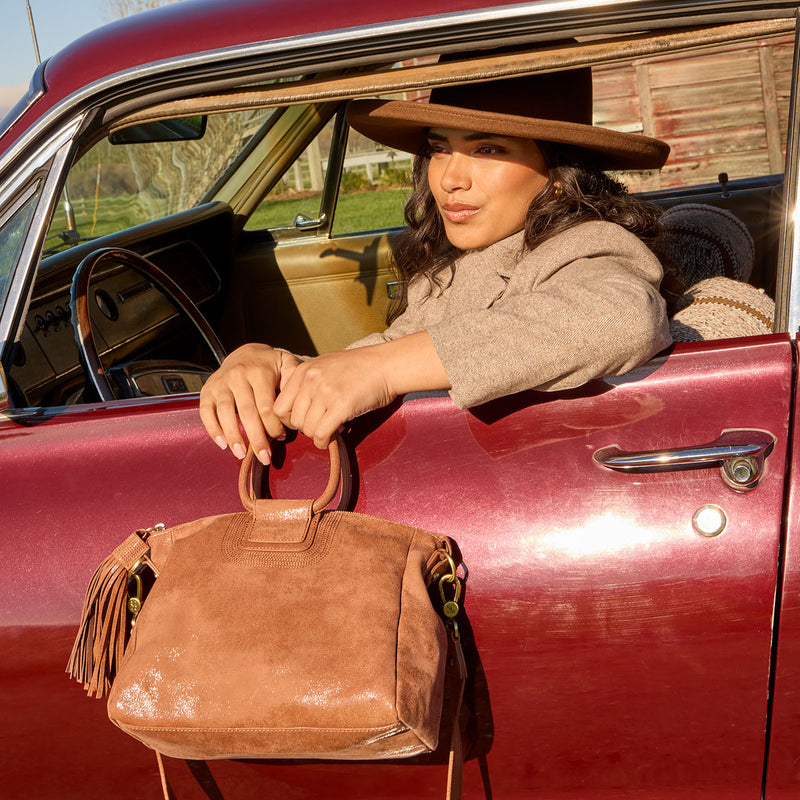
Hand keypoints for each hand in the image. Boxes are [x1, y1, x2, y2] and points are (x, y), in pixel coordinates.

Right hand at [199, 343, 299, 463]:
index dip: (274, 426)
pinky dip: (212, 429)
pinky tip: (222, 444)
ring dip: (233, 436)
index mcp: (259, 372)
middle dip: (256, 438)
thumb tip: (294, 402)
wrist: (245, 353)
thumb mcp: (286, 364)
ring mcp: (220, 383)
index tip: (282, 437)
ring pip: (225, 412)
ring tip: (241, 454)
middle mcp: (237, 376)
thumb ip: (293, 379)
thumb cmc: (270, 365)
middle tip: (264, 457)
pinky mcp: (207, 390)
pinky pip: (206, 411)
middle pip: (247, 412)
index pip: (266, 406)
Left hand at [273, 332, 450, 448]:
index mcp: (303, 370)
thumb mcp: (326, 365)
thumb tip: (295, 410)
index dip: (289, 419)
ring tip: (330, 428)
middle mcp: (311, 380)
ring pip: (306, 429)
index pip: (279, 406)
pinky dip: (324, 441)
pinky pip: (321, 434)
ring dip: (317, 435)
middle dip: (305, 428)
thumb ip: (308, 382)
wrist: (387, 365)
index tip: (304, 421)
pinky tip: (333, 436)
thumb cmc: (360, 368)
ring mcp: (325, 392)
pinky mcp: (341, 406)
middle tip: (320, 425)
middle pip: (293, 420)